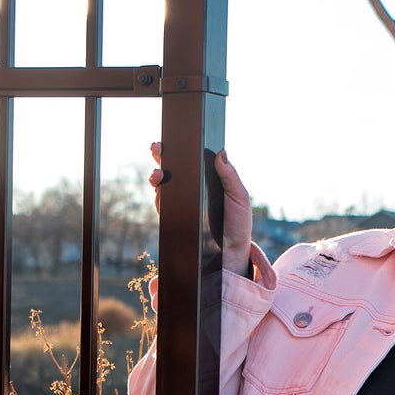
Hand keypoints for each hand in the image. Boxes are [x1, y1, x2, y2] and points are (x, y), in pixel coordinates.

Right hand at [149, 142, 252, 277]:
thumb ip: (230, 177)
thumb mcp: (239, 197)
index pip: (190, 160)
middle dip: (161, 157)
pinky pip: (163, 206)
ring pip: (163, 186)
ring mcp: (181, 204)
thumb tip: (221, 152)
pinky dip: (159, 198)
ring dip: (156, 177)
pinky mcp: (175, 219)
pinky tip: (160, 193)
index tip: (170, 139)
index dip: (178, 149)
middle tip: (157, 150)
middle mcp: (191, 189)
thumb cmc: (238, 224)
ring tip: (158, 175)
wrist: (231, 254)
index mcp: (206, 179)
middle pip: (172, 168)